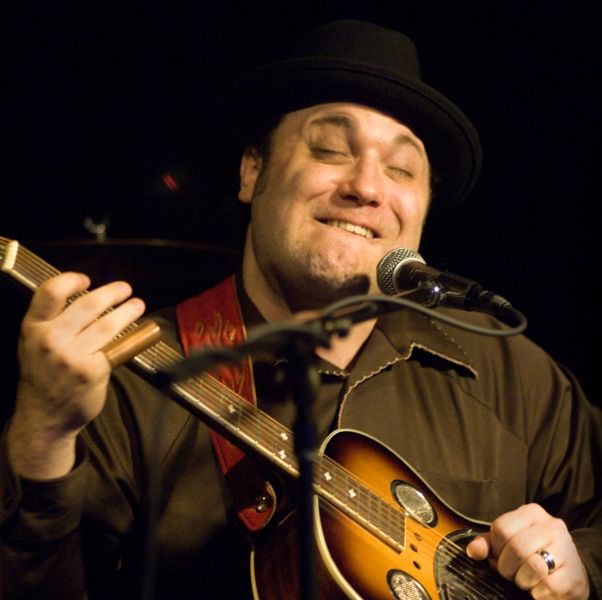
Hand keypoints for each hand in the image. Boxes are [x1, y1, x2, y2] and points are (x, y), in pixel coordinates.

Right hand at [8, 272, 144, 477]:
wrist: (45, 417)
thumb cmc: (43, 377)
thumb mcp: (34, 344)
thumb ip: (53, 322)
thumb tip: (88, 299)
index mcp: (33, 328)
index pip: (51, 292)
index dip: (72, 280)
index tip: (87, 280)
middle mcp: (50, 340)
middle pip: (89, 304)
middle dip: (113, 292)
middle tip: (125, 289)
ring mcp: (72, 356)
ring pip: (108, 323)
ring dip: (128, 311)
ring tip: (138, 305)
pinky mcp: (92, 370)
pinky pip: (115, 347)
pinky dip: (129, 338)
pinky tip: (136, 333)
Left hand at [466, 503, 589, 598]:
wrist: (571, 569)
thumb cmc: (533, 552)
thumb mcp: (510, 541)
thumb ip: (488, 543)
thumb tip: (472, 550)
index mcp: (531, 513)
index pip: (501, 528)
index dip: (496, 549)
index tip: (500, 557)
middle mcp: (550, 526)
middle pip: (516, 548)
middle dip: (507, 567)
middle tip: (511, 573)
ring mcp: (565, 548)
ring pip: (532, 566)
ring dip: (522, 580)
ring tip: (526, 580)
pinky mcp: (574, 574)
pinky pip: (548, 586)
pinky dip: (538, 593)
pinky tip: (540, 588)